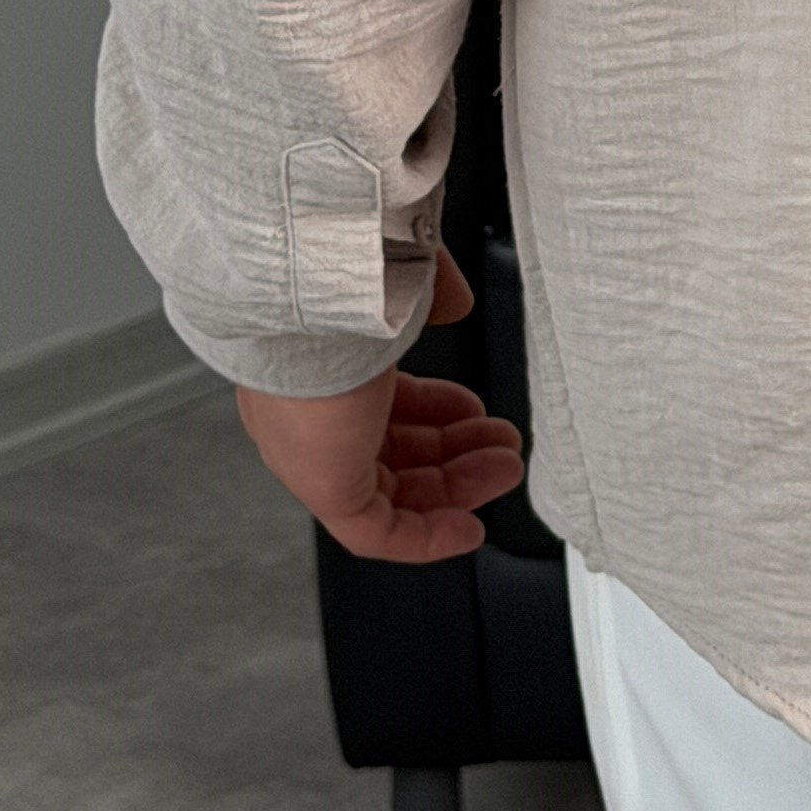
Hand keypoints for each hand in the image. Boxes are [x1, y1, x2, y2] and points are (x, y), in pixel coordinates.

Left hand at [236, 246, 526, 561]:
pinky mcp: (322, 486)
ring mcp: (311, 451)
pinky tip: (468, 530)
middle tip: (502, 445)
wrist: (306, 281)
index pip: (378, 404)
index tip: (473, 413)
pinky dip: (427, 538)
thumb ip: (428, 294)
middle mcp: (306, 412)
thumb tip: (454, 302)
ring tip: (505, 467)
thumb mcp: (400, 279)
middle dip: (456, 451)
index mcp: (317, 362)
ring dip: (455, 486)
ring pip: (391, 490)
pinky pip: (379, 533)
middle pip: (389, 452)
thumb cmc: (340, 272)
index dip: (433, 411)